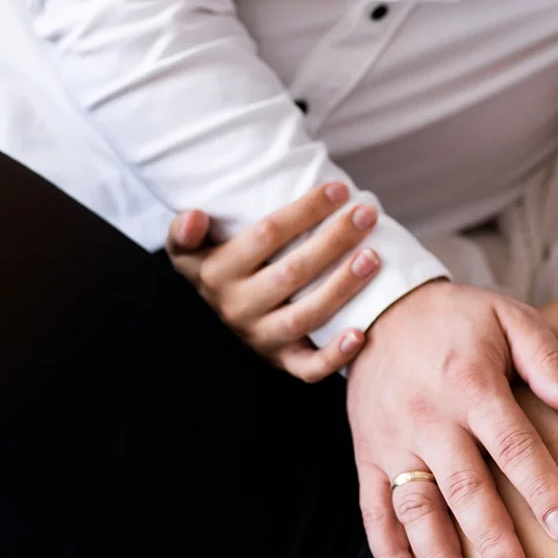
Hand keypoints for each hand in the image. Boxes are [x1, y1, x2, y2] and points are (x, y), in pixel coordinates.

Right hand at [166, 182, 380, 381]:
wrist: (221, 309)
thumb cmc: (217, 262)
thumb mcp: (188, 247)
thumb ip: (184, 231)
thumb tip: (194, 216)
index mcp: (216, 272)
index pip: (267, 234)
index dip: (305, 211)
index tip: (340, 189)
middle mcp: (237, 308)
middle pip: (292, 273)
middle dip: (334, 240)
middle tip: (367, 214)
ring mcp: (261, 337)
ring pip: (305, 317)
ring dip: (342, 288)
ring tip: (373, 258)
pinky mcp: (281, 360)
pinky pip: (308, 368)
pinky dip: (334, 356)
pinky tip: (361, 334)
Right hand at [347, 280, 557, 557]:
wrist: (383, 308)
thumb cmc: (462, 320)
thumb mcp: (510, 317)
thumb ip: (548, 359)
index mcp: (471, 384)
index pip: (512, 444)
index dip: (541, 487)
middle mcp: (430, 418)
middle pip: (465, 487)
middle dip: (491, 538)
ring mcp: (394, 440)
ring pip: (416, 506)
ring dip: (438, 556)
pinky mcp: (368, 455)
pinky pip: (374, 509)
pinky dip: (387, 551)